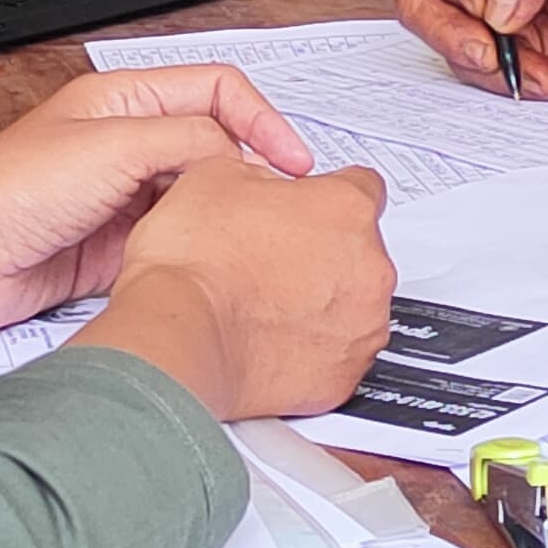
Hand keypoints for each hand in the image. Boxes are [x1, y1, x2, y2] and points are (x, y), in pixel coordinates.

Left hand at [0, 65, 318, 334]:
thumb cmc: (9, 192)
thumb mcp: (114, 147)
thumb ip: (187, 142)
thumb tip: (239, 159)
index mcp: (126, 99)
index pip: (218, 90)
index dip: (262, 119)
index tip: (291, 160)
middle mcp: (129, 142)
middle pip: (216, 145)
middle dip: (251, 170)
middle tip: (280, 203)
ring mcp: (125, 195)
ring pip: (201, 197)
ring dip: (226, 213)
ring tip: (253, 236)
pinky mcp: (119, 245)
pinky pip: (178, 240)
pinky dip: (200, 249)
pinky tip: (213, 262)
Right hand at [73, 157, 395, 422]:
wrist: (178, 334)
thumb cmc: (194, 264)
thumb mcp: (214, 176)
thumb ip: (260, 173)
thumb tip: (265, 184)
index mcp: (345, 209)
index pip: (363, 187)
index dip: (328, 195)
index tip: (310, 208)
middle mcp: (369, 267)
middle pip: (361, 249)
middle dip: (324, 251)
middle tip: (271, 259)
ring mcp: (362, 326)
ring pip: (353, 304)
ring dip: (321, 301)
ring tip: (265, 304)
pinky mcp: (344, 374)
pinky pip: (337, 354)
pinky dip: (312, 348)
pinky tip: (269, 339)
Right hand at [393, 0, 547, 97]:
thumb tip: (494, 4)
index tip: (479, 1)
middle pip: (417, 1)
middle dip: (451, 34)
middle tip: (491, 49)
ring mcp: (487, 11)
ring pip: (447, 45)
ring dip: (493, 66)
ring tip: (543, 66)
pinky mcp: (503, 49)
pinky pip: (482, 75)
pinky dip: (518, 82)